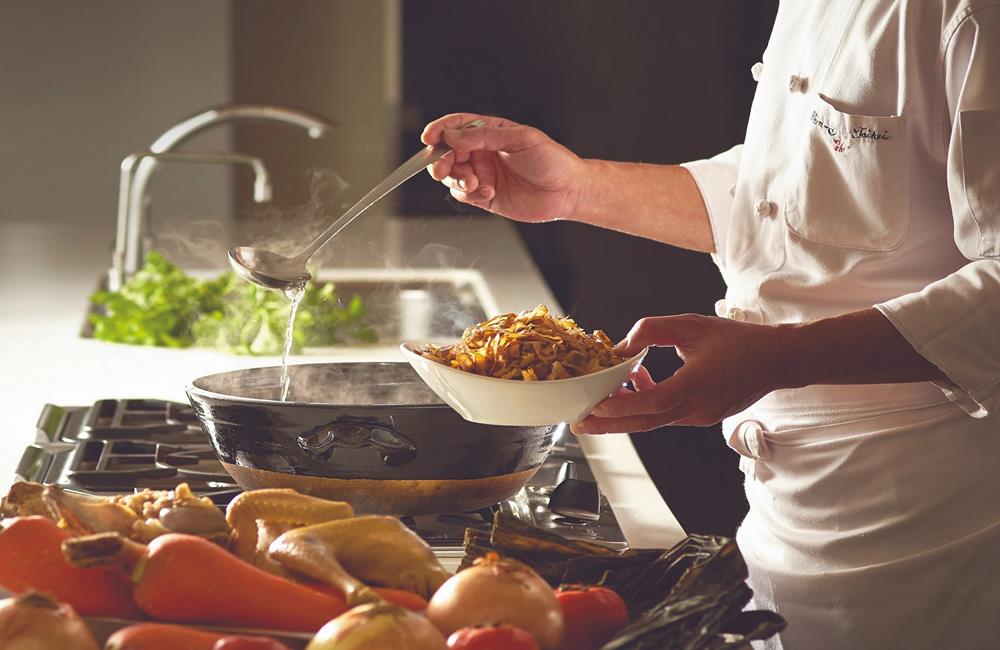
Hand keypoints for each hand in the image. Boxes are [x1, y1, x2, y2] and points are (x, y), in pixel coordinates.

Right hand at [421, 113, 584, 221]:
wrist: (568, 191)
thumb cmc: (551, 160)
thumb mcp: (520, 139)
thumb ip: (483, 137)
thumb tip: (452, 136)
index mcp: (490, 133)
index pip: (457, 127)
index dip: (440, 130)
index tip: (429, 137)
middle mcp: (483, 153)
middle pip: (448, 153)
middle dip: (440, 160)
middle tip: (442, 169)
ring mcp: (483, 174)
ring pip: (452, 175)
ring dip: (456, 179)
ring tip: (474, 182)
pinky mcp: (486, 196)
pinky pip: (464, 194)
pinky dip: (469, 194)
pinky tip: (488, 192)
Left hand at [571, 314, 787, 433]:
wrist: (777, 361)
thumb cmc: (739, 341)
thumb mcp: (691, 325)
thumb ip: (653, 330)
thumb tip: (622, 346)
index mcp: (696, 385)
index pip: (652, 402)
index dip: (621, 405)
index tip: (596, 404)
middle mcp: (697, 408)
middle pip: (645, 422)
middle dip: (609, 424)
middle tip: (579, 424)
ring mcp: (700, 417)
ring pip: (654, 420)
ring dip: (625, 413)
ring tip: (598, 403)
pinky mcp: (701, 417)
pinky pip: (666, 415)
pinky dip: (646, 405)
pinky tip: (638, 382)